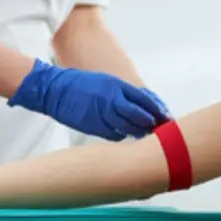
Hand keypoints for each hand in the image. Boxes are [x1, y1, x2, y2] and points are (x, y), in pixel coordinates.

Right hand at [8, 59, 171, 140]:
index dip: (157, 110)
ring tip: (147, 137)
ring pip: (129, 128)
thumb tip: (141, 105)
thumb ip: (124, 94)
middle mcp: (112, 101)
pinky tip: (125, 137)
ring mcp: (103, 115)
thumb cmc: (80, 85)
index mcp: (117, 87)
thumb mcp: (106, 83)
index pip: (145, 100)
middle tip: (161, 130)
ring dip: (139, 133)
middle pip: (140, 116)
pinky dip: (122, 137)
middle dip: (152, 124)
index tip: (166, 117)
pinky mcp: (94, 127)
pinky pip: (115, 135)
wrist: (54, 90)